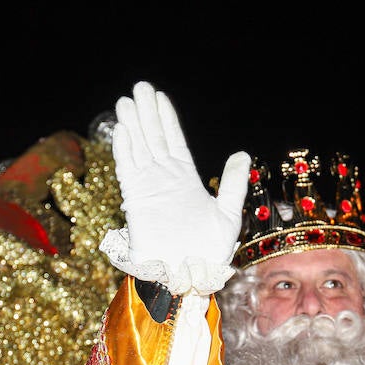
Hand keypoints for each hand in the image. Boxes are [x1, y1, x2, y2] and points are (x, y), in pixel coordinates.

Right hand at [103, 81, 249, 295]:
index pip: (174, 142)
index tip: (159, 97)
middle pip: (153, 139)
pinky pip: (128, 170)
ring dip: (132, 126)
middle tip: (138, 87)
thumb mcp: (228, 213)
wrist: (188, 276)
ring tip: (125, 101)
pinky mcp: (136, 201)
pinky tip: (122, 130)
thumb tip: (242, 155)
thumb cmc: (208, 252)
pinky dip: (124, 150)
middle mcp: (165, 180)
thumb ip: (231, 184)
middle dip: (146, 114)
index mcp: (186, 180)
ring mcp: (149, 189)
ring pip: (138, 150)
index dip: (166, 119)